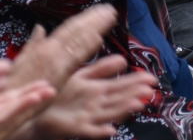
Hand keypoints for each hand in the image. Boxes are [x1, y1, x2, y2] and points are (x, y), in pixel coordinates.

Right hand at [7, 4, 117, 91]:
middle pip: (76, 31)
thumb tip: (40, 27)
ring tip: (110, 16)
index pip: (69, 29)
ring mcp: (55, 60)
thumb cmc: (13, 82)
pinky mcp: (58, 73)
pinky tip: (99, 38)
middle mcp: (51, 50)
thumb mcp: (23, 59)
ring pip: (78, 40)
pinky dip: (86, 47)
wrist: (7, 99)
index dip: (84, 18)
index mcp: (45, 46)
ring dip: (95, 27)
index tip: (98, 10)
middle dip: (94, 19)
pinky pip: (74, 59)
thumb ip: (34, 43)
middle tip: (110, 8)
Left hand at [31, 56, 155, 138]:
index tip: (151, 78)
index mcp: (99, 90)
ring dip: (124, 110)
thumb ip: (101, 69)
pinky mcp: (78, 128)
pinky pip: (91, 131)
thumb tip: (123, 59)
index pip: (122, 85)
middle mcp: (98, 104)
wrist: (40, 109)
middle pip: (120, 98)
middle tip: (150, 90)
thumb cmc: (63, 93)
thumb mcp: (83, 76)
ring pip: (110, 113)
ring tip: (137, 104)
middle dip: (135, 94)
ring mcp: (90, 117)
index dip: (136, 81)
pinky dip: (101, 132)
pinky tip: (111, 131)